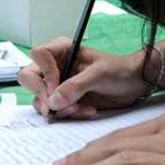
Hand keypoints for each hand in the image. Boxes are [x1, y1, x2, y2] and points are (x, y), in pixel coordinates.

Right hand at [18, 38, 148, 118]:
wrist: (134, 85)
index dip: (44, 73)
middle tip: (54, 108)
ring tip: (80, 108)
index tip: (55, 88)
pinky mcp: (64, 100)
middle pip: (30, 78)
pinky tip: (86, 110)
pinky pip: (54, 110)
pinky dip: (68, 114)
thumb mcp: (98, 75)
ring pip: (40, 98)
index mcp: (61, 50)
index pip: (38, 56)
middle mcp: (55, 66)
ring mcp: (58, 84)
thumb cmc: (119, 70)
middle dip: (42, 95)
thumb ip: (75, 86)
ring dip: (59, 108)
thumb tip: (53, 101)